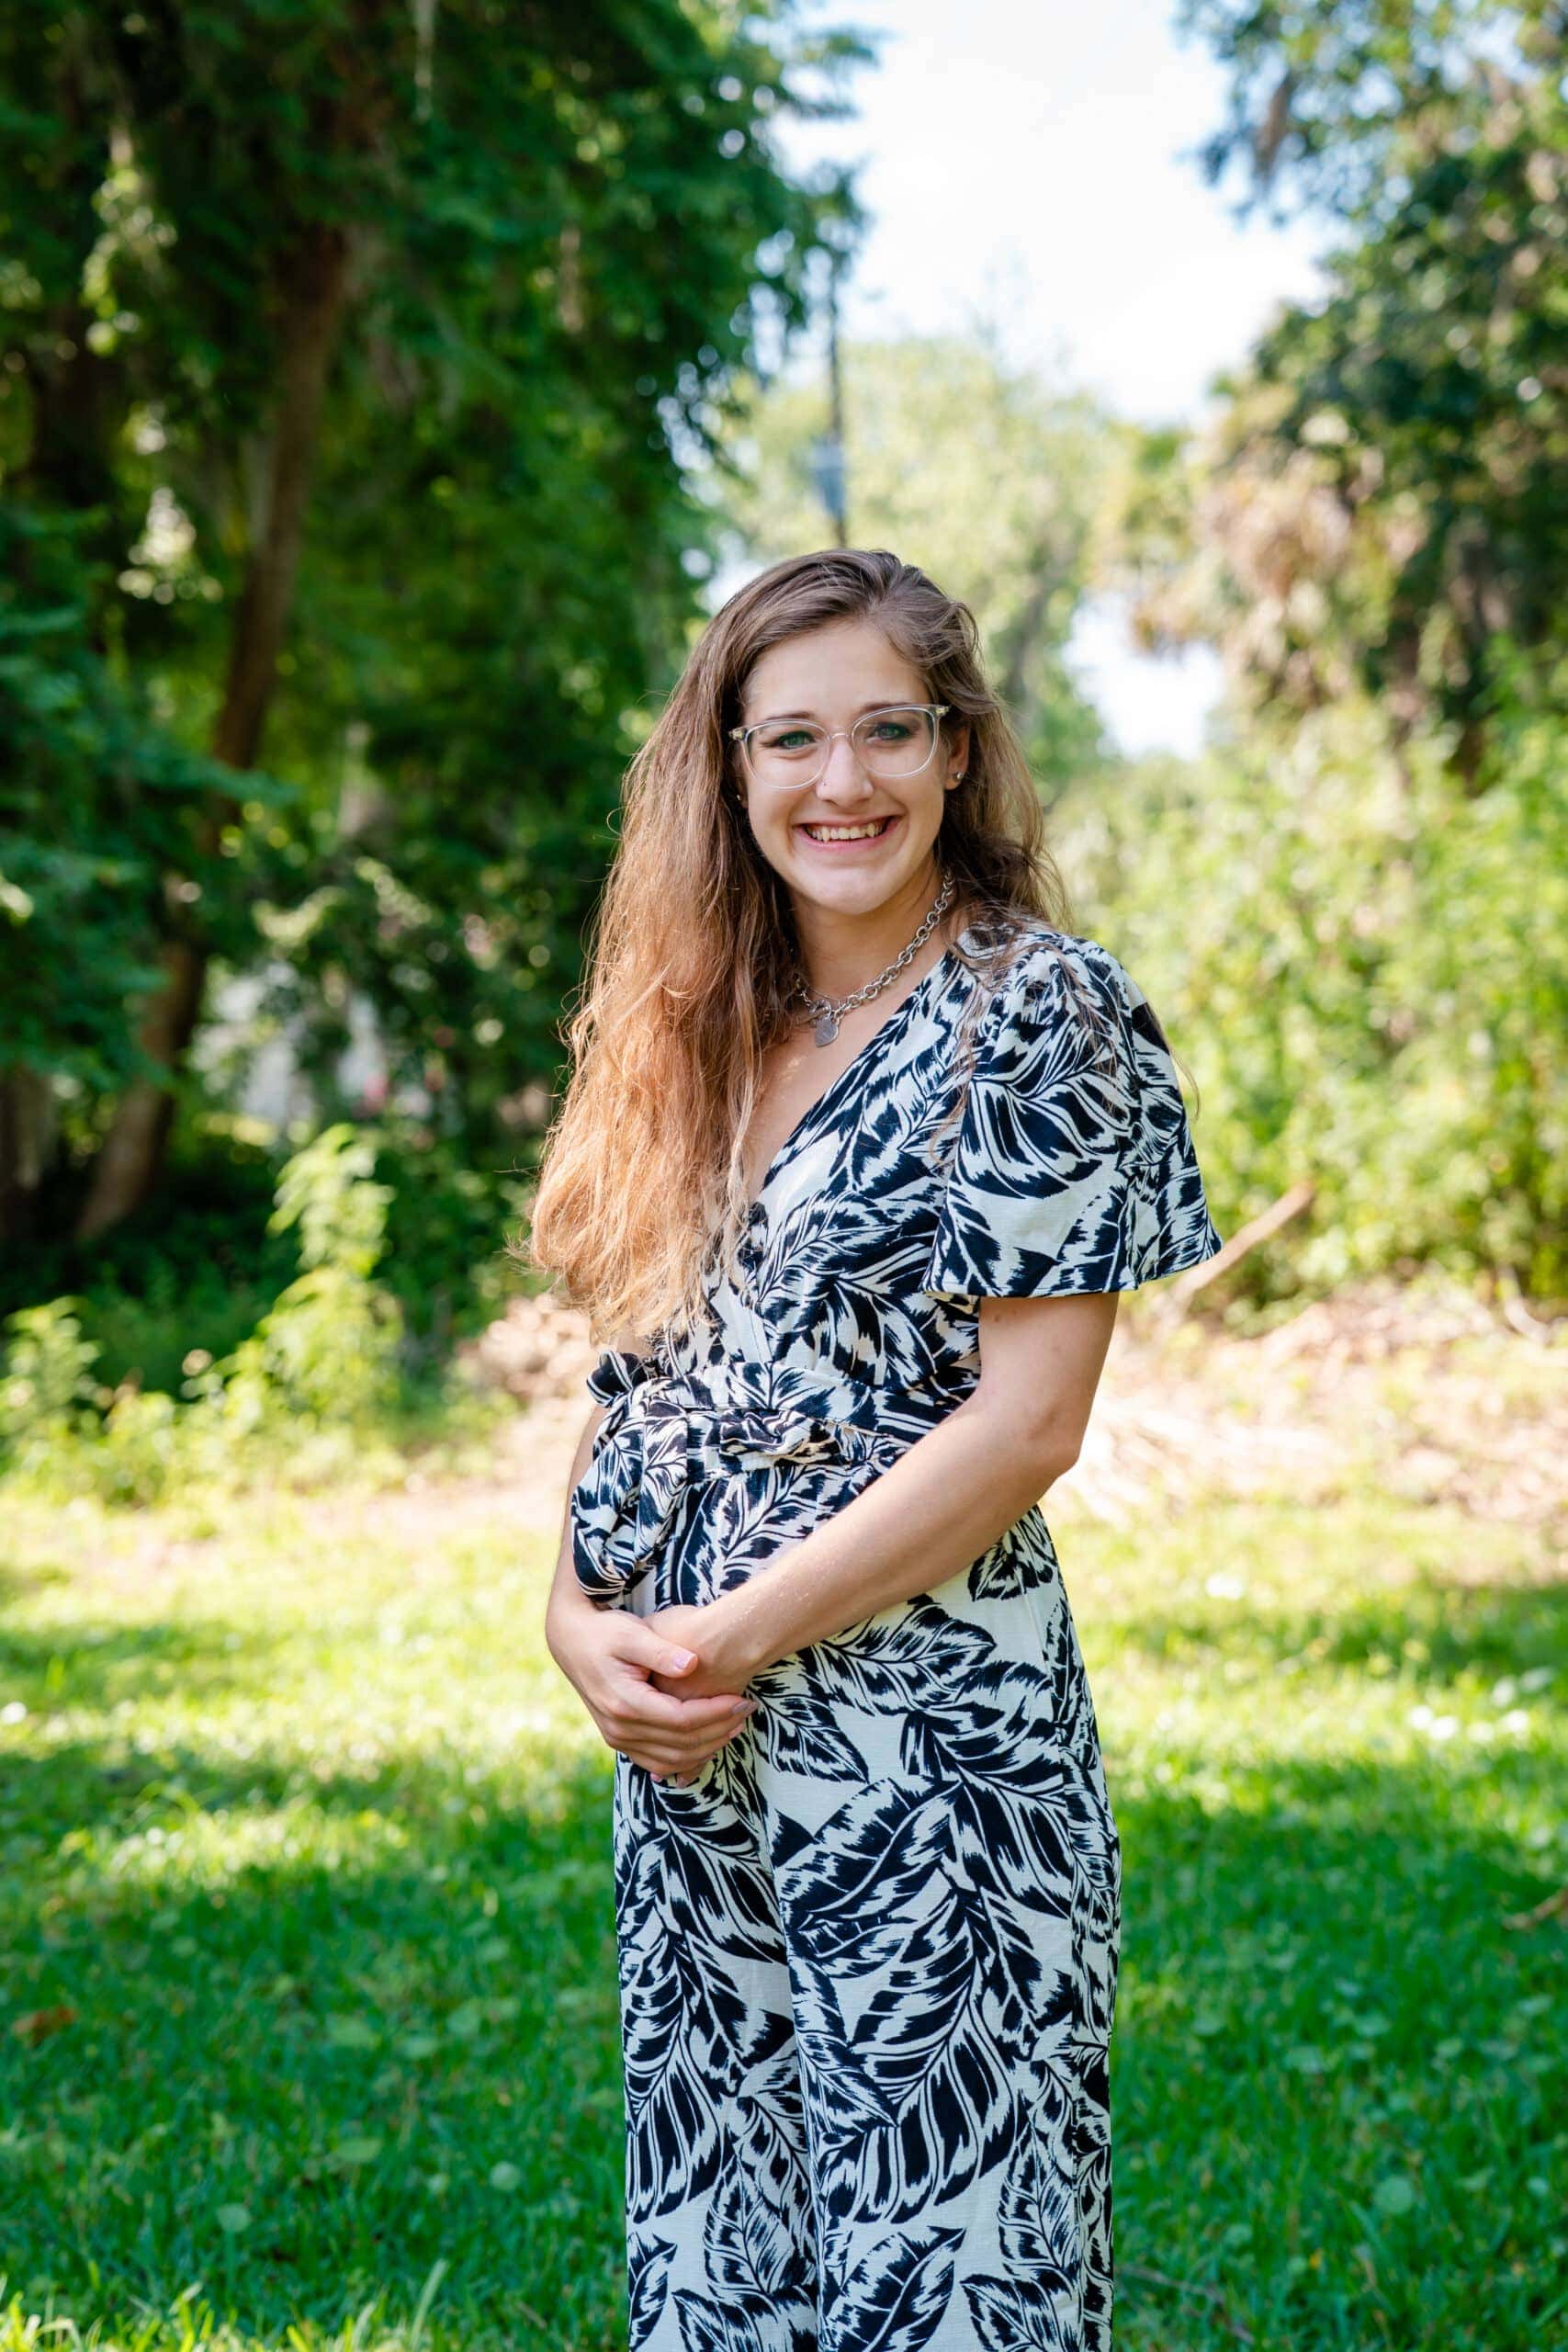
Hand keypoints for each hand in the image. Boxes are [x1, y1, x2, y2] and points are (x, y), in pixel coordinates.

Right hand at [547, 1595, 756, 1781]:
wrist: (571, 1642)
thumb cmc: (605, 1632)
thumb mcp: (632, 1633)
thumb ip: (661, 1650)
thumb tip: (693, 1663)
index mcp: (624, 1702)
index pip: (681, 1719)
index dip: (715, 1713)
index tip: (741, 1699)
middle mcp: (619, 1728)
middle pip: (680, 1744)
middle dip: (718, 1730)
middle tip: (746, 1711)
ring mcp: (616, 1737)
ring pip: (671, 1759)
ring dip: (706, 1748)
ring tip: (734, 1726)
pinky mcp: (618, 1739)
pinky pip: (657, 1761)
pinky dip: (685, 1758)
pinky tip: (707, 1744)